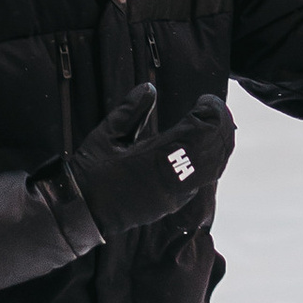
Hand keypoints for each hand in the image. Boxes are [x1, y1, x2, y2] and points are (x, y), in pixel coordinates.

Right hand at [65, 80, 235, 240]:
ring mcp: (173, 195)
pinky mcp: (173, 204)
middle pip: (213, 149)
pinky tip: (204, 148)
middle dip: (220, 125)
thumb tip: (149, 88)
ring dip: (219, 144)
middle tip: (214, 109)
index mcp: (153, 158)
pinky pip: (202, 181)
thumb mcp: (106, 135)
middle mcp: (169, 180)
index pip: (199, 132)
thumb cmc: (90, 173)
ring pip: (213, 168)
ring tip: (214, 125)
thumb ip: (130, 110)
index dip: (210, 112)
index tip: (205, 100)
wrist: (82, 213)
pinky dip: (210, 162)